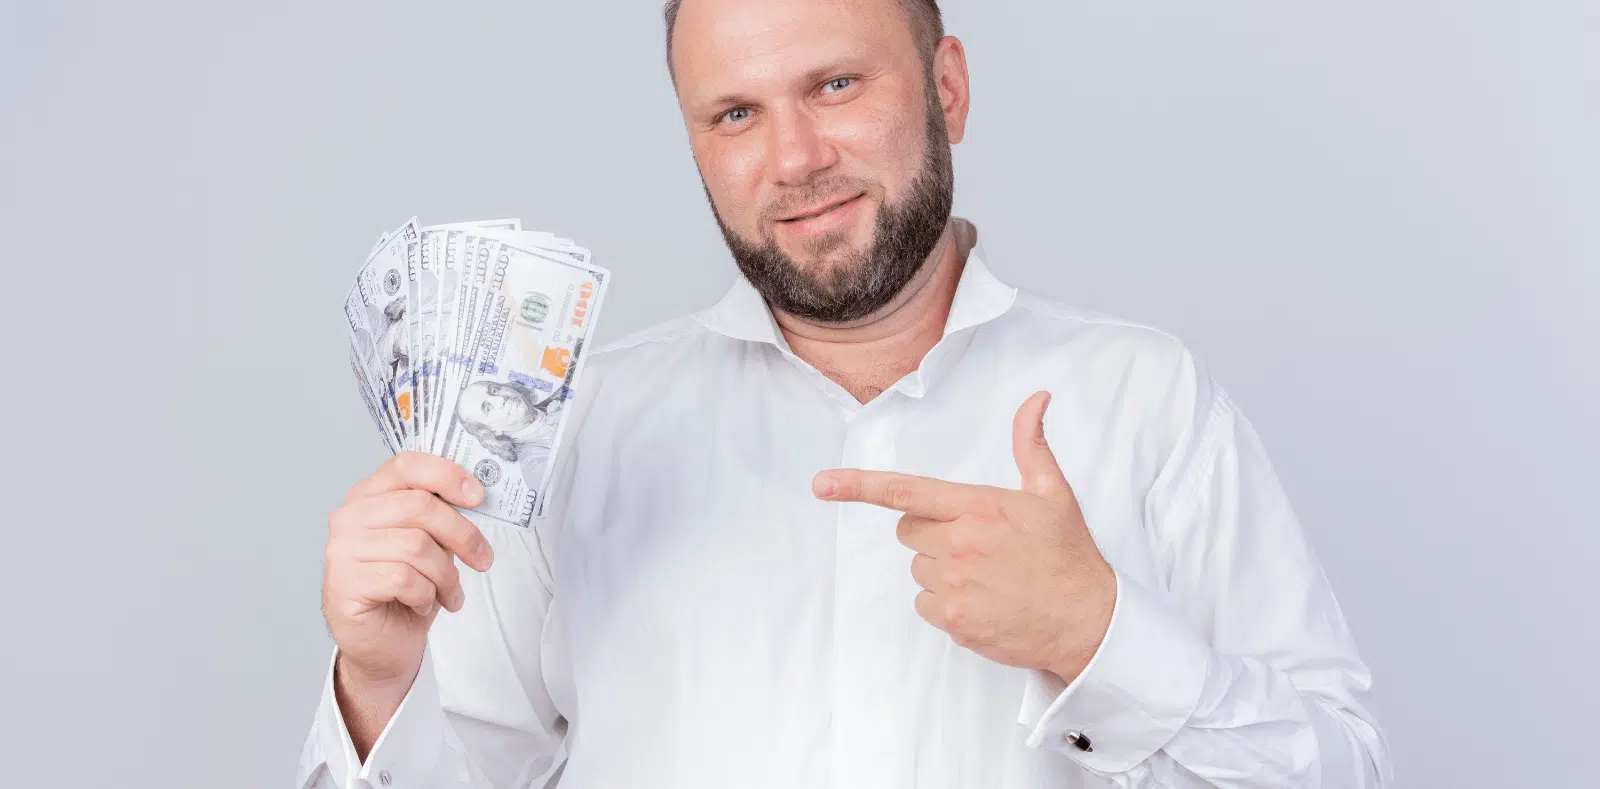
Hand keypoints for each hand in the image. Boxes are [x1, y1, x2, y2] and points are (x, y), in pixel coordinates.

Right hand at [322, 453, 493, 732]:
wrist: (384, 644)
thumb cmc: (408, 588)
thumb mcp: (431, 542)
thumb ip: (441, 514)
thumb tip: (475, 493)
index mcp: (369, 496)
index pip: (407, 465)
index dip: (447, 475)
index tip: (478, 496)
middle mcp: (349, 517)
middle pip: (419, 506)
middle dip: (462, 535)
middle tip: (482, 559)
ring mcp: (341, 550)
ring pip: (416, 546)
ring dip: (446, 575)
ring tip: (449, 592)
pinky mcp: (344, 584)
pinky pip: (403, 578)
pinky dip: (425, 595)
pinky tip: (421, 604)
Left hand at [812, 392, 1115, 683]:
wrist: (1087, 621)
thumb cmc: (1068, 555)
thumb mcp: (1052, 492)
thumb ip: (1031, 443)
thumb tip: (1035, 398)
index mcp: (976, 507)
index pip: (905, 492)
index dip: (858, 486)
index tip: (822, 484)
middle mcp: (959, 544)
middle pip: (908, 529)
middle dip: (931, 531)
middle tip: (975, 541)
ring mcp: (955, 585)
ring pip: (918, 568)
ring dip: (941, 569)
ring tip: (986, 574)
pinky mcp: (954, 620)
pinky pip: (925, 604)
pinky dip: (947, 603)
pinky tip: (982, 600)